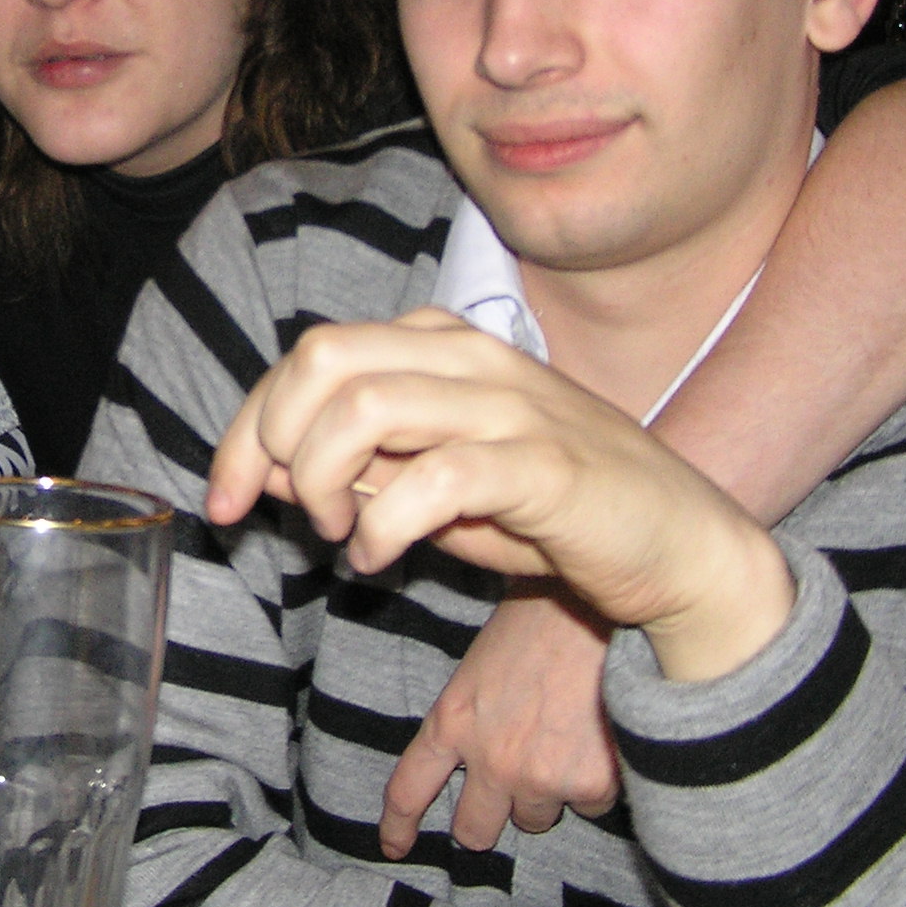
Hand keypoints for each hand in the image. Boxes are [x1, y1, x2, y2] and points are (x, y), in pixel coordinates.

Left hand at [216, 308, 795, 682]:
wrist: (680, 546)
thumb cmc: (549, 514)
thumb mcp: (433, 484)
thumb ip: (360, 465)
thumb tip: (266, 470)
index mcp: (441, 346)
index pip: (310, 356)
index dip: (247, 428)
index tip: (225, 500)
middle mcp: (471, 358)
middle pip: (322, 359)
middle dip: (270, 440)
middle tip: (285, 514)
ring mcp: (510, 406)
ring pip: (366, 405)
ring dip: (324, 480)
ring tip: (342, 535)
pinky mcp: (545, 465)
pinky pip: (435, 476)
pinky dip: (384, 524)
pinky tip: (380, 560)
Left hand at [379, 582, 617, 858]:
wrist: (603, 604)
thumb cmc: (539, 615)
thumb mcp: (481, 661)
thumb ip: (472, 714)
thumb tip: (476, 748)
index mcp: (453, 722)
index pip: (409, 789)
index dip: (398, 825)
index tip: (394, 847)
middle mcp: (491, 760)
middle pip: (473, 831)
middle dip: (486, 820)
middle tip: (504, 797)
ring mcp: (541, 778)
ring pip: (536, 820)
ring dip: (545, 795)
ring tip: (563, 740)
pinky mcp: (592, 784)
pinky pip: (589, 806)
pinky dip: (594, 783)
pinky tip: (599, 738)